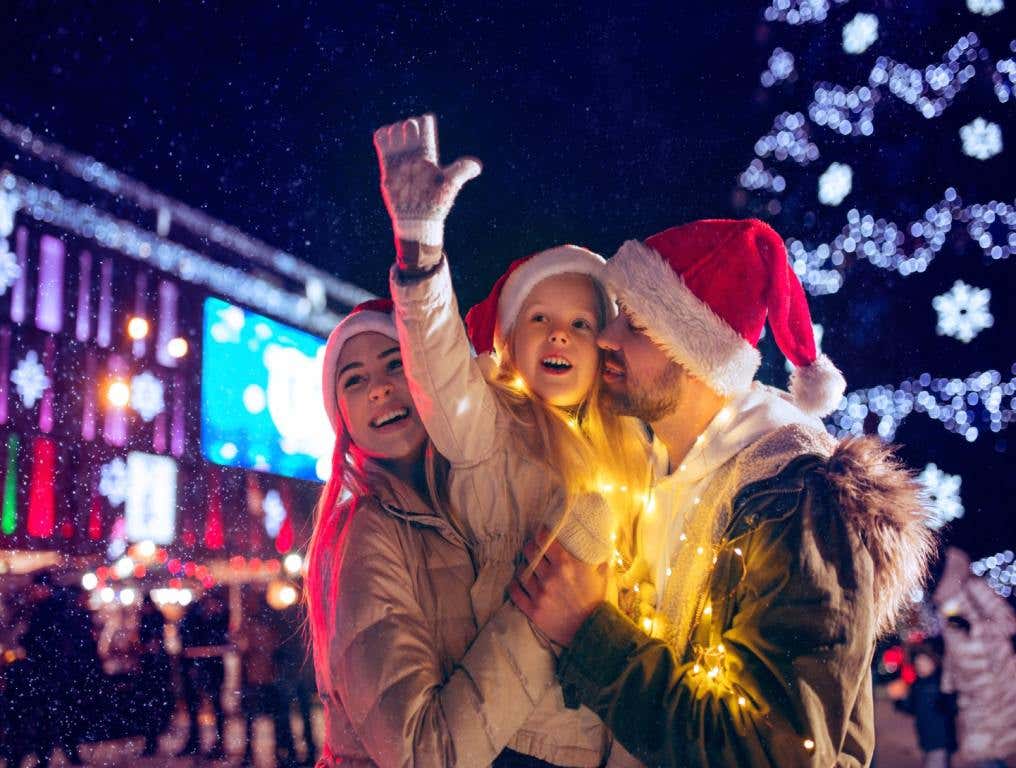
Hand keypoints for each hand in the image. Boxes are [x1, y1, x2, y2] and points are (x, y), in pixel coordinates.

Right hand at [373, 114, 481, 253]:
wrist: (417, 219)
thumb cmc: (435, 203)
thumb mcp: (451, 185)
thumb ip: (462, 171)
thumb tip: (477, 166)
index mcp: (429, 154)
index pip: (425, 128)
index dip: (423, 123)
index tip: (424, 126)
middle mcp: (414, 154)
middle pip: (409, 126)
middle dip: (408, 125)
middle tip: (410, 134)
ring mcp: (400, 159)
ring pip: (394, 132)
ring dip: (395, 130)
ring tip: (397, 141)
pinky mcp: (387, 166)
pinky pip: (382, 143)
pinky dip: (382, 136)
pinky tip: (386, 140)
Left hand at [510, 527, 609, 645]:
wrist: (595, 632)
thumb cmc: (600, 602)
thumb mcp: (604, 574)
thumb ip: (600, 556)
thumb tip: (604, 539)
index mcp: (567, 564)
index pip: (544, 539)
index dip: (541, 533)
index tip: (542, 534)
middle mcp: (551, 576)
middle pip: (529, 552)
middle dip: (531, 548)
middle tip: (534, 550)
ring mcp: (540, 594)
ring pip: (521, 571)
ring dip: (524, 567)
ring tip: (530, 568)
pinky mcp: (533, 610)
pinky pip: (515, 592)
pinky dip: (515, 585)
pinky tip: (519, 583)